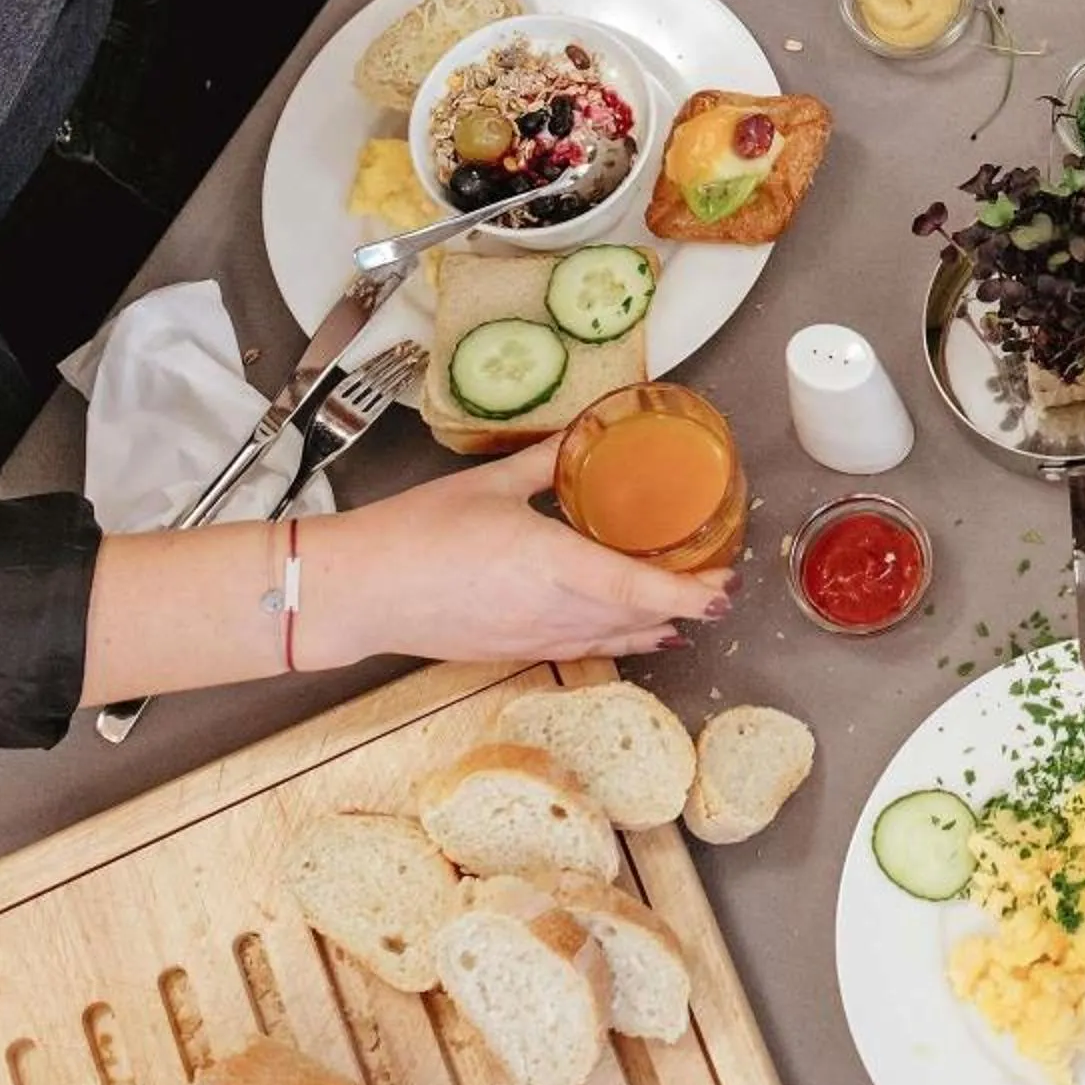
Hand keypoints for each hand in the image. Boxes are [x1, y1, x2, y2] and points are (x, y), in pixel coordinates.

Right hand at [297, 440, 729, 668]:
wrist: (358, 591)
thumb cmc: (414, 534)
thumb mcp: (490, 485)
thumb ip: (546, 461)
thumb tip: (584, 432)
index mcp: (548, 563)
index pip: (635, 587)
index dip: (688, 592)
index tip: (726, 584)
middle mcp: (549, 610)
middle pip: (638, 616)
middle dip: (688, 603)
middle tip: (722, 579)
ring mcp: (532, 638)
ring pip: (615, 638)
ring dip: (659, 623)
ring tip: (694, 604)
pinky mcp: (515, 652)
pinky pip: (585, 647)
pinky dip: (622, 638)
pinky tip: (643, 632)